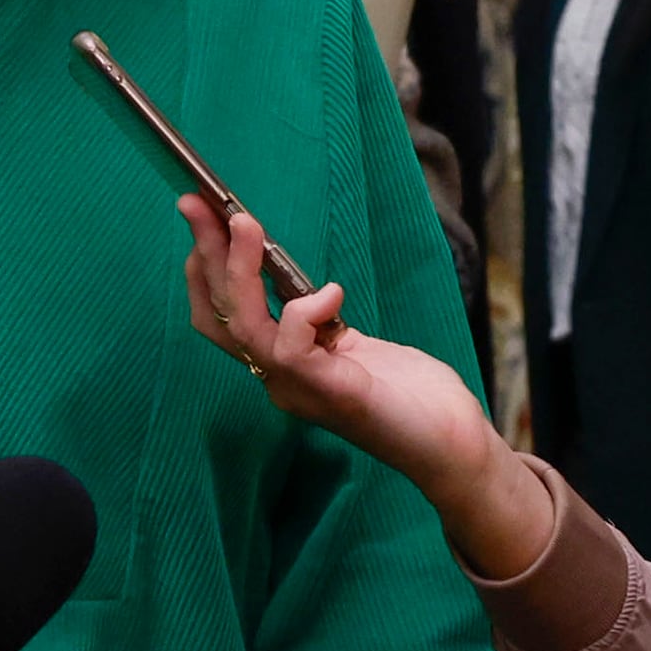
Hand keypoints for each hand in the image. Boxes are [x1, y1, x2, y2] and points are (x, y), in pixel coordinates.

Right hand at [174, 195, 554, 570]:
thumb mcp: (353, 344)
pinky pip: (291, 346)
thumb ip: (322, 319)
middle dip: (207, 255)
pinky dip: (304, 310)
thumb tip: (303, 283)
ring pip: (245, 327)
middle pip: (219, 317)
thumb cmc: (410, 394)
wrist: (451, 445)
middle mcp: (279, 379)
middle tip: (199, 204)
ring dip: (239, 270)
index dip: (204, 268)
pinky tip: (333, 292)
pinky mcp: (331, 392)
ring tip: (245, 225)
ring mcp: (300, 389)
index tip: (203, 214)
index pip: (219, 318)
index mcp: (280, 366)